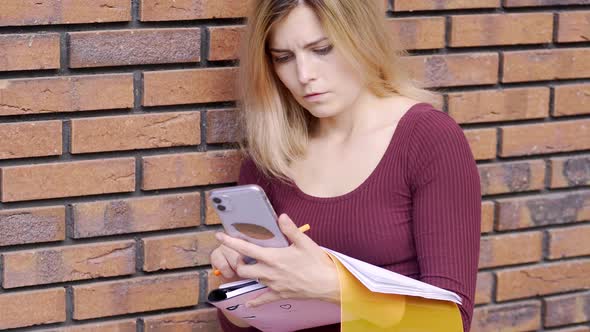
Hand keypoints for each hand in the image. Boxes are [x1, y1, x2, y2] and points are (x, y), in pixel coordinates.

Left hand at [215, 214, 339, 307]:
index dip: (231, 241)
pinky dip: (255, 301)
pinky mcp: (280, 294)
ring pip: (251, 280)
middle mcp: (269, 272)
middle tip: (239, 254)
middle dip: (237, 260)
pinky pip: (263, 299)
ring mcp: (273, 284)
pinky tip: (249, 302)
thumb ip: (290, 229)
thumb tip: (281, 216)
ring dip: (247, 274)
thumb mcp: (304, 242)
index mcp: (273, 257)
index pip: (246, 248)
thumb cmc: (316, 262)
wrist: (327, 284)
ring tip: (248, 267)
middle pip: (243, 268)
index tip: (220, 235)